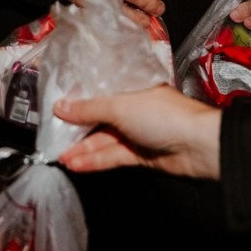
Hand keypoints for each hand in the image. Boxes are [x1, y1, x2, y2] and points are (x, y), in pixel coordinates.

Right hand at [55, 87, 223, 180]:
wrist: (198, 145)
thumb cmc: (164, 114)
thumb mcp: (119, 106)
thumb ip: (88, 109)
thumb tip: (60, 107)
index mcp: (132, 86)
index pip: (99, 90)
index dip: (77, 97)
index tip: (55, 105)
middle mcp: (133, 107)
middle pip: (99, 117)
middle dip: (76, 128)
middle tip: (52, 135)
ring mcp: (137, 132)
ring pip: (104, 139)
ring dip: (82, 148)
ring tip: (59, 155)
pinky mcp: (141, 155)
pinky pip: (112, 156)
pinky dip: (94, 160)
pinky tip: (75, 163)